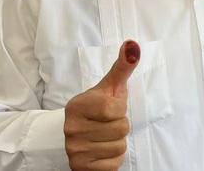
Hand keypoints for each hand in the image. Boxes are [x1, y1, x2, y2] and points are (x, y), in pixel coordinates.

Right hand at [64, 40, 139, 170]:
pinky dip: (113, 159)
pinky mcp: (80, 169)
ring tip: (104, 136)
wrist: (82, 132)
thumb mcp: (111, 86)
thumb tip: (133, 45)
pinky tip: (102, 150)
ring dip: (117, 142)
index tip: (110, 108)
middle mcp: (71, 129)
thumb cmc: (100, 106)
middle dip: (120, 125)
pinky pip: (113, 165)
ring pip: (119, 146)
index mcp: (77, 106)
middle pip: (121, 129)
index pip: (115, 109)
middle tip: (107, 123)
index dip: (120, 108)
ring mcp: (74, 150)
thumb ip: (123, 66)